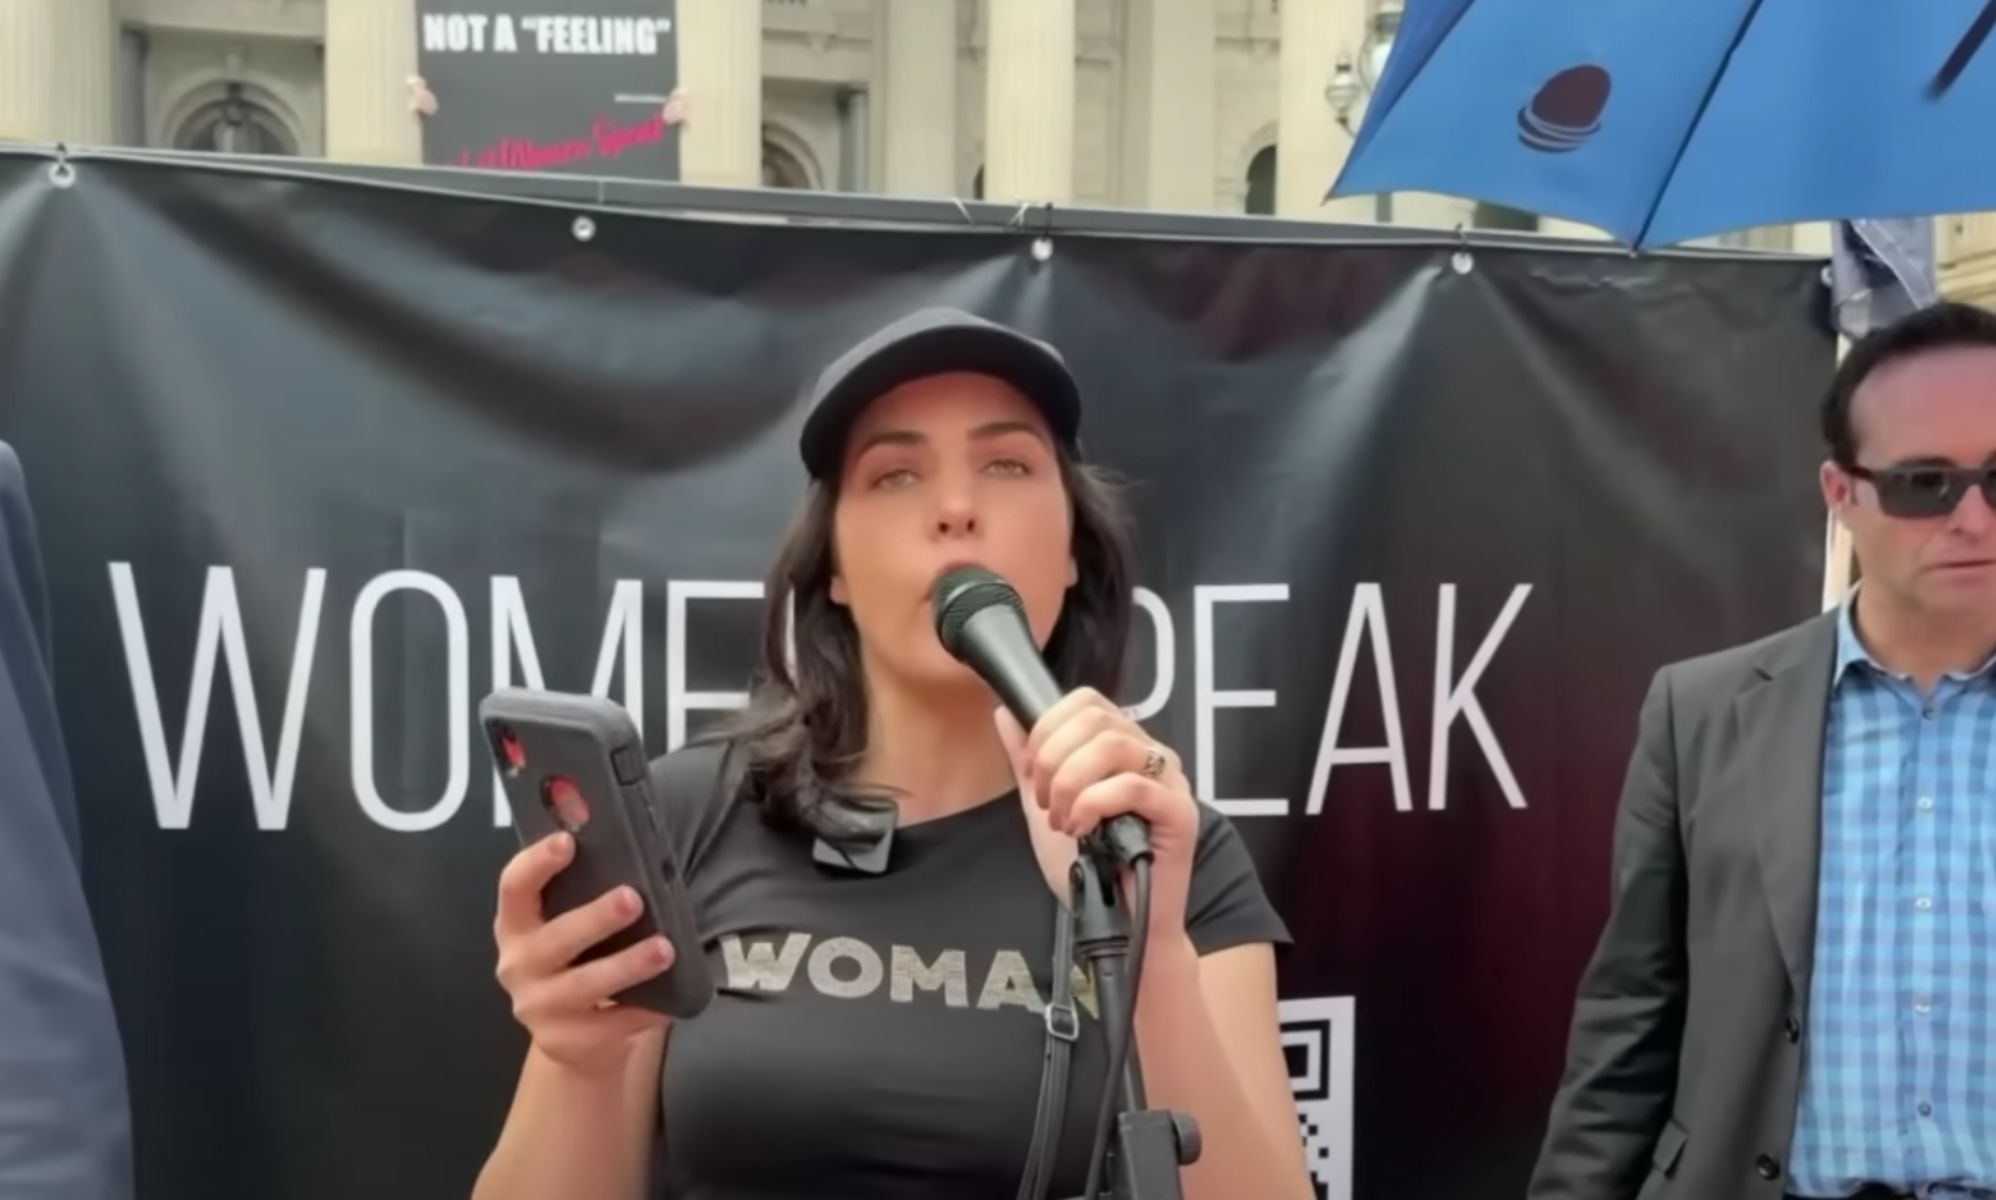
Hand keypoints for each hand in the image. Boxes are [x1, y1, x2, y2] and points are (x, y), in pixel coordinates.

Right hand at [492, 832, 674, 1076]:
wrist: (570, 1038)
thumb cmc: (577, 960)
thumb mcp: (568, 923)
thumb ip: (583, 888)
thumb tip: (624, 837)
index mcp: (515, 924)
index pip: (514, 887)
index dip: (536, 863)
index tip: (567, 841)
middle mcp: (518, 964)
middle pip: (555, 938)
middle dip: (595, 918)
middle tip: (633, 899)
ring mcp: (537, 1007)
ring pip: (585, 985)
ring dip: (627, 965)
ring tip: (664, 950)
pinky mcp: (563, 1041)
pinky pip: (608, 1025)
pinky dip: (640, 1012)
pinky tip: (667, 1003)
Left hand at [995, 689, 1199, 953]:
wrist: (1119, 924)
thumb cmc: (1091, 868)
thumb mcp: (1046, 806)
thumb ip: (1029, 760)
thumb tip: (1005, 712)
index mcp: (1123, 746)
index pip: (1087, 701)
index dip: (1048, 728)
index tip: (1031, 772)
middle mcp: (1151, 754)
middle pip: (1097, 719)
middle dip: (1054, 758)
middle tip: (1046, 803)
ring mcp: (1169, 781)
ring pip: (1113, 745)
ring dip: (1071, 783)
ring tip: (1063, 820)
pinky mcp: (1180, 812)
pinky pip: (1133, 786)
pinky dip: (1094, 804)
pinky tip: (1082, 830)